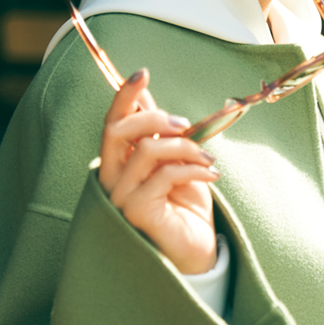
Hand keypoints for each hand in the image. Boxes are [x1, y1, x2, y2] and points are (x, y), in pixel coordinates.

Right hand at [99, 68, 220, 274]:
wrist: (197, 251)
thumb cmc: (186, 208)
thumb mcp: (178, 162)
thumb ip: (164, 134)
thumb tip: (152, 97)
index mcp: (119, 162)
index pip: (113, 122)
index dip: (124, 96)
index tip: (142, 73)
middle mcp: (112, 177)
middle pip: (117, 130)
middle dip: (154, 119)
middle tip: (184, 124)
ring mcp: (120, 196)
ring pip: (146, 151)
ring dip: (184, 147)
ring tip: (209, 161)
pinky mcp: (136, 212)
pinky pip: (164, 176)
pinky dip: (193, 169)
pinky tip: (212, 175)